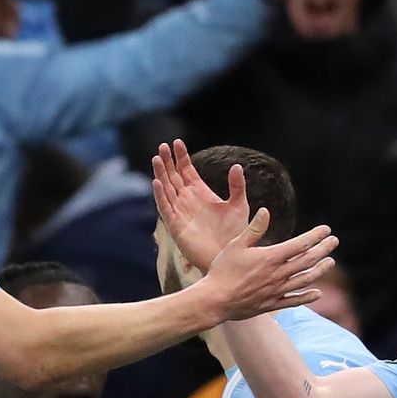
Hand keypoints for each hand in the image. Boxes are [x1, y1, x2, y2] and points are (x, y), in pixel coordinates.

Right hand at [152, 139, 249, 269]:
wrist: (226, 256)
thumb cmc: (234, 233)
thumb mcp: (239, 206)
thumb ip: (237, 186)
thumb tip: (236, 166)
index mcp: (200, 192)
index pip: (186, 170)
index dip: (181, 156)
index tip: (177, 142)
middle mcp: (187, 200)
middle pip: (173, 176)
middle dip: (168, 161)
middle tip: (162, 145)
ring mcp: (179, 211)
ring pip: (166, 189)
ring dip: (161, 174)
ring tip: (157, 158)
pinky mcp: (175, 225)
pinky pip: (165, 207)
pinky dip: (160, 195)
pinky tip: (157, 182)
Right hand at [199, 211, 339, 320]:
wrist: (215, 300)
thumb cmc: (222, 270)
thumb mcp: (236, 245)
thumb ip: (254, 229)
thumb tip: (265, 211)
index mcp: (271, 257)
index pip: (300, 244)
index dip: (315, 236)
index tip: (326, 229)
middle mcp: (278, 274)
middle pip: (308, 260)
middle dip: (323, 249)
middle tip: (334, 241)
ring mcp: (276, 291)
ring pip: (305, 280)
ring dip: (320, 270)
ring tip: (330, 262)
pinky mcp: (272, 304)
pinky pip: (295, 300)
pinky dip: (308, 296)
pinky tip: (318, 293)